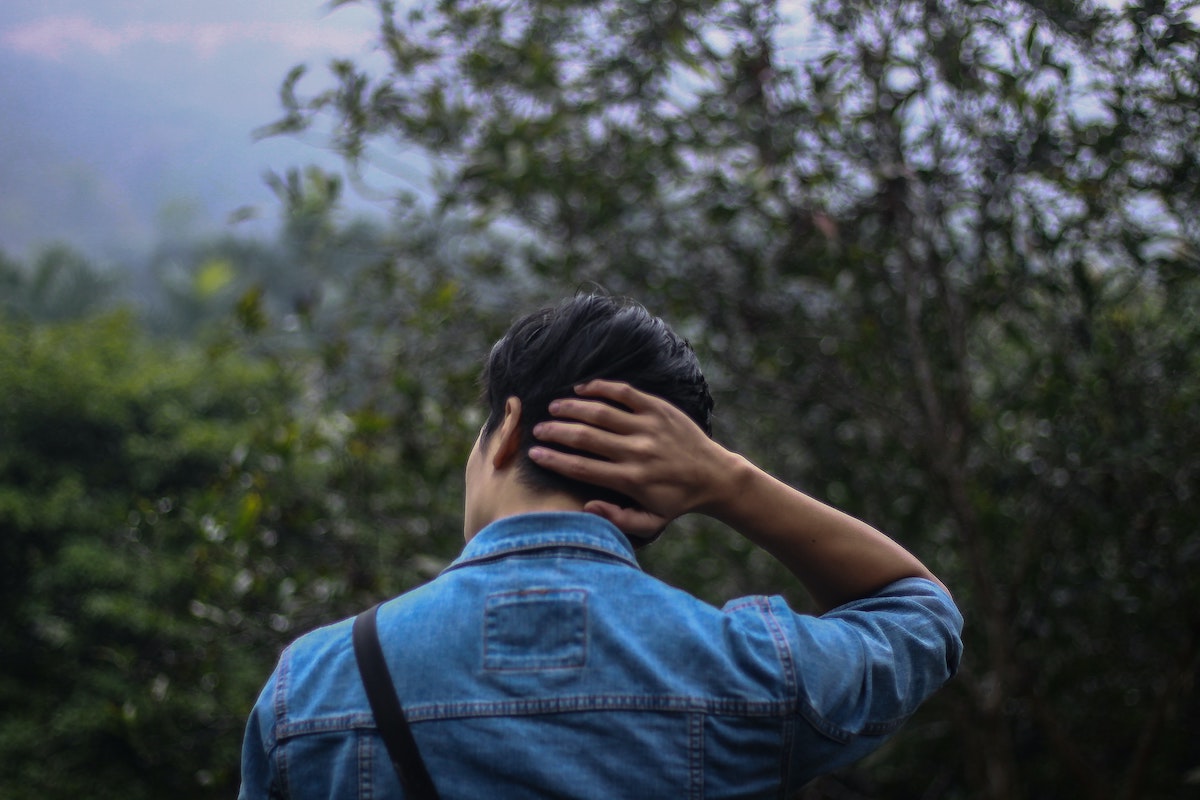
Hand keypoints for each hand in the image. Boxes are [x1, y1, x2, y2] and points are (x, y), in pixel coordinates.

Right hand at [529, 380, 734, 526]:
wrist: (714, 476)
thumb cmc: (676, 501)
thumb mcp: (650, 522)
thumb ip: (618, 519)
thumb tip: (587, 507)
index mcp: (631, 480)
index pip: (583, 468)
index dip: (554, 460)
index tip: (534, 454)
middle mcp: (637, 452)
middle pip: (586, 437)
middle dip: (556, 432)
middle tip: (537, 429)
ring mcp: (648, 427)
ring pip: (601, 412)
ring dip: (572, 408)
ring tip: (553, 408)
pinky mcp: (659, 409)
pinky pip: (624, 393)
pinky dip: (601, 388)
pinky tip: (582, 388)